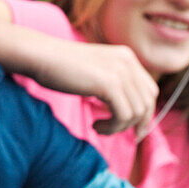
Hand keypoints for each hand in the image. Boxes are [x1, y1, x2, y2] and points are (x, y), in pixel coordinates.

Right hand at [30, 40, 157, 136]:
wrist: (39, 56)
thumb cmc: (57, 66)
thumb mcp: (93, 71)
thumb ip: (111, 82)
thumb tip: (124, 110)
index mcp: (126, 57)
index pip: (149, 89)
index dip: (143, 112)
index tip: (131, 127)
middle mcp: (128, 62)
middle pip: (147, 101)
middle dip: (136, 122)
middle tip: (114, 131)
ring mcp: (120, 72)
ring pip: (137, 112)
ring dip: (119, 127)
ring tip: (99, 128)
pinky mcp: (109, 84)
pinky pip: (123, 115)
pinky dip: (112, 127)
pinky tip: (95, 126)